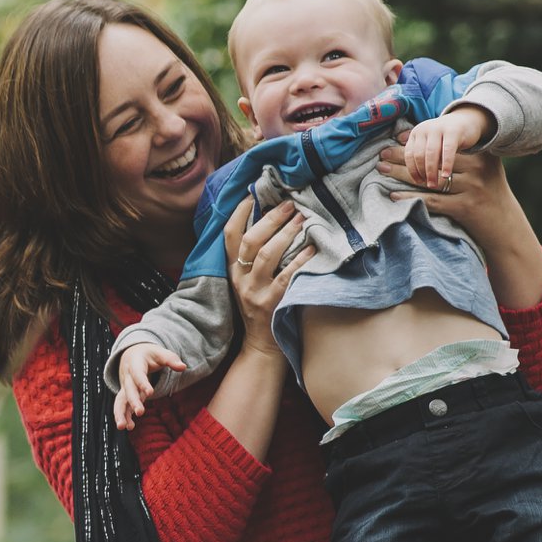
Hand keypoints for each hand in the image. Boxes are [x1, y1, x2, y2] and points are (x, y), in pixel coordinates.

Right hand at [113, 344, 184, 429]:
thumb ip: (171, 359)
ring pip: (120, 400)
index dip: (143, 383)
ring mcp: (125, 387)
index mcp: (134, 364)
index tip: (150, 393)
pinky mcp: (126, 395)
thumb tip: (183, 367)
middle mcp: (127, 376)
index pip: (138, 374)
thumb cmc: (148, 354)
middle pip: (128, 389)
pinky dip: (124, 416)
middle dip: (133, 401)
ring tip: (124, 427)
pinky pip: (122, 406)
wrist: (131, 354)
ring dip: (121, 413)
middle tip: (140, 412)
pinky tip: (128, 427)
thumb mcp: (160, 353)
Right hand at [223, 198, 315, 359]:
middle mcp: (240, 279)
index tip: (252, 195)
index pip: (229, 235)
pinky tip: (312, 249)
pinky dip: (300, 260)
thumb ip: (252, 259)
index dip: (238, 213)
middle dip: (271, 218)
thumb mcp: (247, 283)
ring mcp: (255, 291)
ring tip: (302, 220)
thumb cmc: (259, 309)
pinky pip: (286, 276)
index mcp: (233, 271)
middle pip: (250, 240)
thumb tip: (271, 224)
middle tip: (290, 204)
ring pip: (266, 254)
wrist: (261, 346)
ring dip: (286, 234)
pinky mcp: (271, 303)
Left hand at [380, 137, 511, 237]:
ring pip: (429, 180)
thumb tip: (427, 142)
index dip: (417, 142)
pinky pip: (431, 201)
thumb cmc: (488, 195)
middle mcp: (477, 169)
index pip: (441, 147)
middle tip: (382, 154)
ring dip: (401, 175)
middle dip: (404, 157)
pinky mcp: (465, 207)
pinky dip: (410, 199)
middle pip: (433, 161)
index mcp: (480, 156)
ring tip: (382, 170)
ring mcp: (472, 188)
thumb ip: (464, 155)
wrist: (505, 226)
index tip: (395, 138)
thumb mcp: (483, 169)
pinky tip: (393, 196)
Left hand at [400, 108, 489, 188]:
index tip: (418, 182)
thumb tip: (412, 176)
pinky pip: (447, 150)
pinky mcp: (453, 131)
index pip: (409, 154)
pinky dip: (446, 164)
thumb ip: (421, 155)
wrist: (466, 121)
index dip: (412, 170)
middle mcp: (424, 129)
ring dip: (431, 171)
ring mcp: (438, 128)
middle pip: (419, 155)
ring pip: (431, 154)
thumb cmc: (445, 139)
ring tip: (434, 183)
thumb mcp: (430, 144)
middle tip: (428, 185)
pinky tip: (446, 175)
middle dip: (422, 172)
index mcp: (416, 133)